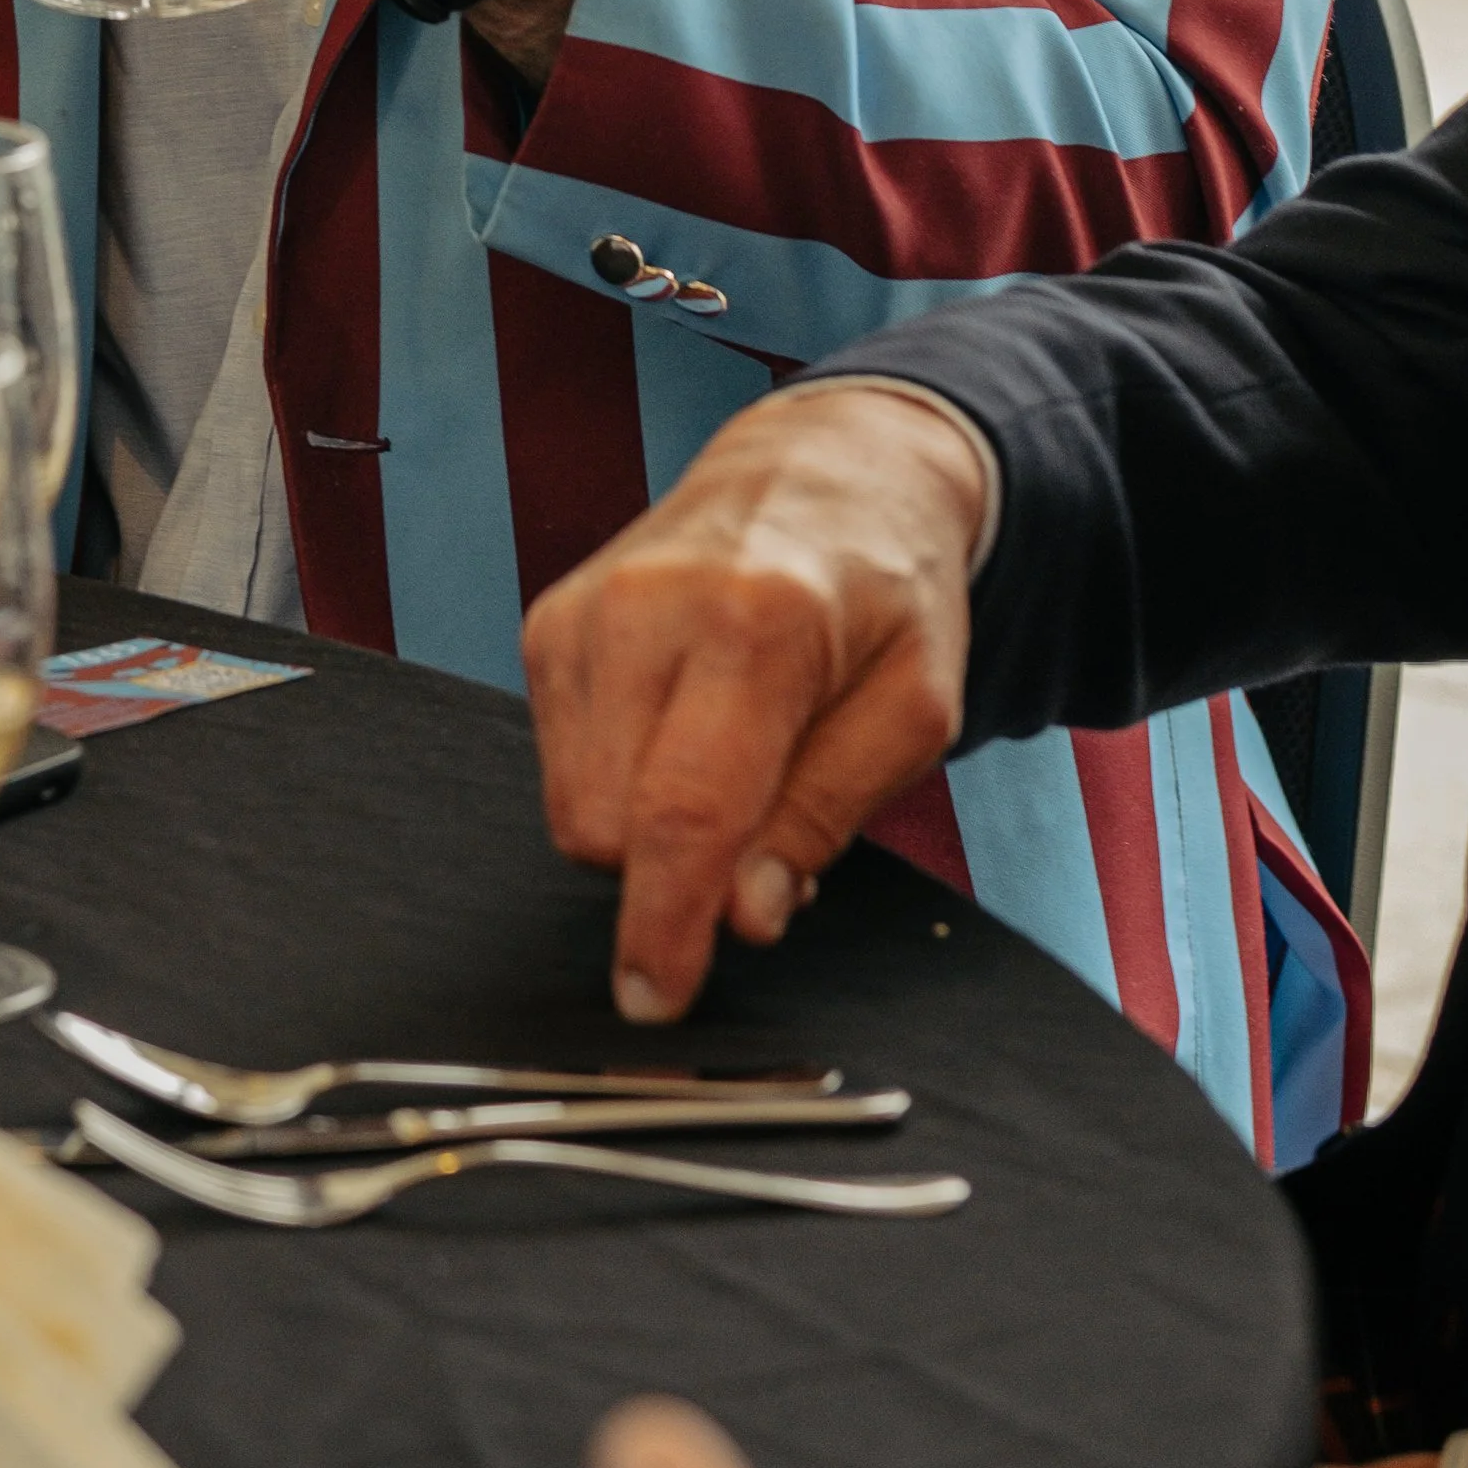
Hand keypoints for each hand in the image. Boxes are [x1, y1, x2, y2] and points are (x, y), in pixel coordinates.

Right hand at [522, 381, 984, 1025]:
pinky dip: (616, 782)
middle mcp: (650, 606)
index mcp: (759, 623)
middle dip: (672, 873)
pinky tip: (680, 733)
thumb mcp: (916, 708)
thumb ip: (824, 814)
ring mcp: (586, 609)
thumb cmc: (887, 591)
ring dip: (643, 831)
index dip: (665, 923)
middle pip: (606, 823)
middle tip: (761, 837)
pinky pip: (558, 764)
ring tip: (729, 767)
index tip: (656, 998)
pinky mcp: (551, 622)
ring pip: (570, 803)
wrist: (828, 469)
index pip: (684, 809)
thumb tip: (742, 915)